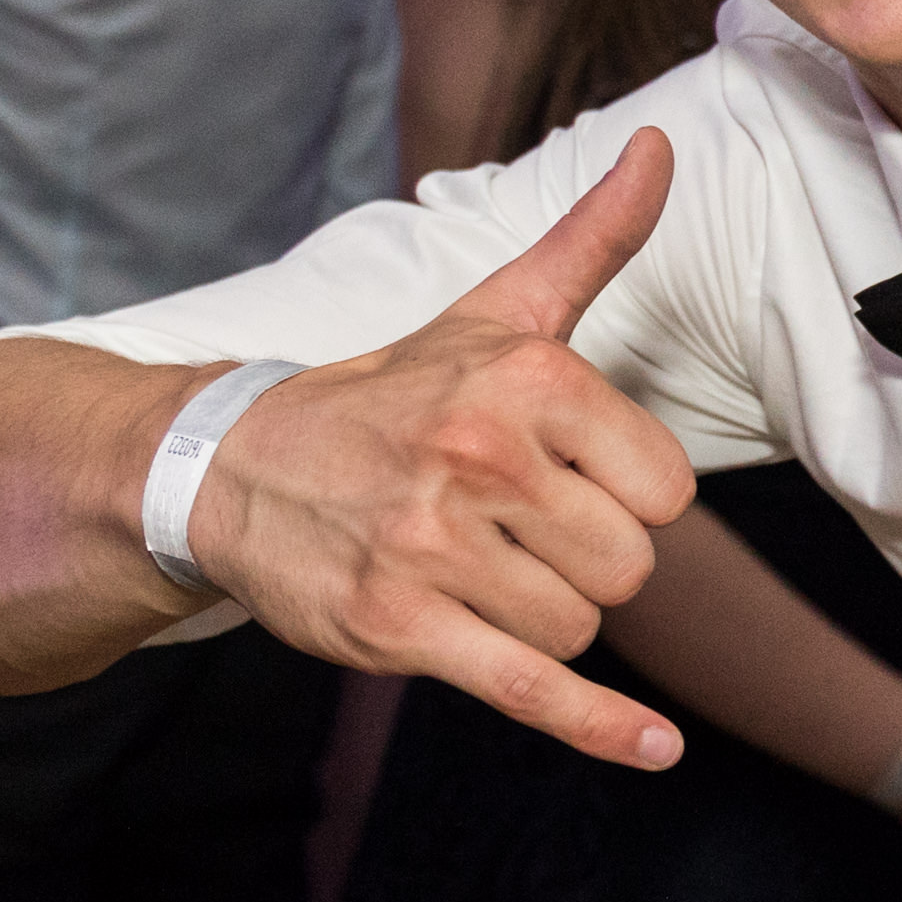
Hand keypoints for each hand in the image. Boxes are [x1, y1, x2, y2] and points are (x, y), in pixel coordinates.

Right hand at [186, 131, 701, 765]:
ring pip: (580, 627)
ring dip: (540, 617)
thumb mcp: (495, 312)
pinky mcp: (401, 627)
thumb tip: (665, 150)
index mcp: (526, 379)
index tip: (561, 478)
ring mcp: (436, 546)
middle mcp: (481, 457)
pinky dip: (600, 728)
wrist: (235, 467)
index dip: (625, 497)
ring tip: (470, 567)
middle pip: (628, 567)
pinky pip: (532, 689)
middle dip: (582, 561)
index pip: (666, 490)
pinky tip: (658, 750)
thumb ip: (592, 240)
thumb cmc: (393, 394)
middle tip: (505, 528)